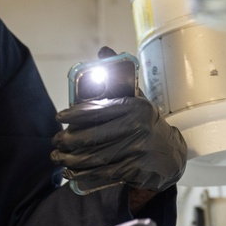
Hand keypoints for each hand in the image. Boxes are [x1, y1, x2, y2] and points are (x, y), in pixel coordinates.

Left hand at [52, 49, 186, 191]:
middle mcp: (139, 127)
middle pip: (94, 135)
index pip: (100, 108)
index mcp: (136, 106)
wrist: (170, 156)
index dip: (76, 113)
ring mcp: (138, 150)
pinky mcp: (137, 170)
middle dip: (68, 140)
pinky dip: (84, 175)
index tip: (60, 117)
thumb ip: (119, 79)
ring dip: (72, 159)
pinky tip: (71, 174)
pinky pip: (104, 173)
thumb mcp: (137, 100)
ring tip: (58, 158)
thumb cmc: (145, 124)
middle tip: (55, 142)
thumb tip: (104, 50)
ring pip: (96, 156)